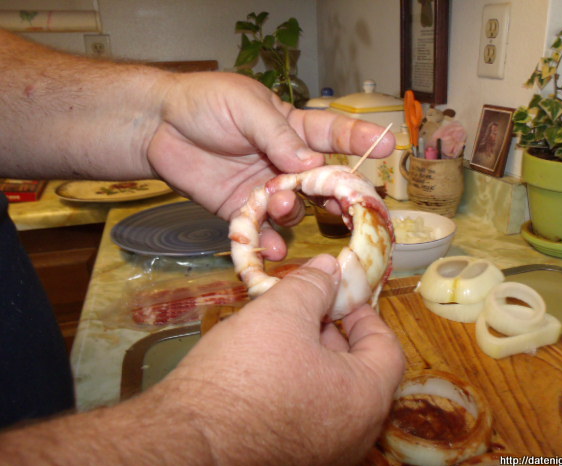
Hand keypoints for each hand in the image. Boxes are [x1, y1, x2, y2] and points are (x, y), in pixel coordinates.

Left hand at [148, 72, 394, 259]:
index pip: (334, 134)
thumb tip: (311, 165)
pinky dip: (270, 243)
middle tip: (350, 206)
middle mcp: (284, 162)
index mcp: (291, 129)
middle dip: (339, 194)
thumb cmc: (204, 104)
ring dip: (293, 211)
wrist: (157, 126)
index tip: (387, 147)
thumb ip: (278, 136)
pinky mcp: (241, 211)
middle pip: (322, 182)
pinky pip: (264, 232)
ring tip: (278, 203)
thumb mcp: (245, 107)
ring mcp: (264, 189)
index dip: (361, 140)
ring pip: (295, 209)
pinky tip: (270, 250)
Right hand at [158, 254, 405, 465]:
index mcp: (365, 399)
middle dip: (334, 336)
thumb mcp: (281, 314)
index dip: (365, 315)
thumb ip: (313, 285)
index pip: (387, 349)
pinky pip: (308, 420)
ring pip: (331, 397)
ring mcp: (324, 457)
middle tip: (305, 312)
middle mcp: (354, 436)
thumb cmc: (244, 376)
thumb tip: (330, 267)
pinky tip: (263, 373)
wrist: (185, 444)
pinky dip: (297, 391)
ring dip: (313, 362)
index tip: (340, 298)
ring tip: (278, 338)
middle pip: (359, 374)